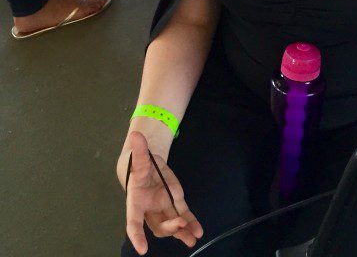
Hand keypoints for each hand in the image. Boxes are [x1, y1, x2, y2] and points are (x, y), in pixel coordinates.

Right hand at [120, 131, 202, 254]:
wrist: (148, 167)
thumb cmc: (140, 166)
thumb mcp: (139, 158)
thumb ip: (139, 149)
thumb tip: (135, 133)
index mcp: (136, 202)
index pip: (134, 222)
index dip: (136, 236)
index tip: (142, 249)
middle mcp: (150, 210)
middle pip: (158, 225)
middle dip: (169, 228)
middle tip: (180, 224)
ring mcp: (164, 208)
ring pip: (173, 224)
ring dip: (182, 232)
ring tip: (193, 239)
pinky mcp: (175, 203)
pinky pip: (184, 215)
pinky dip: (191, 223)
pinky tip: (198, 231)